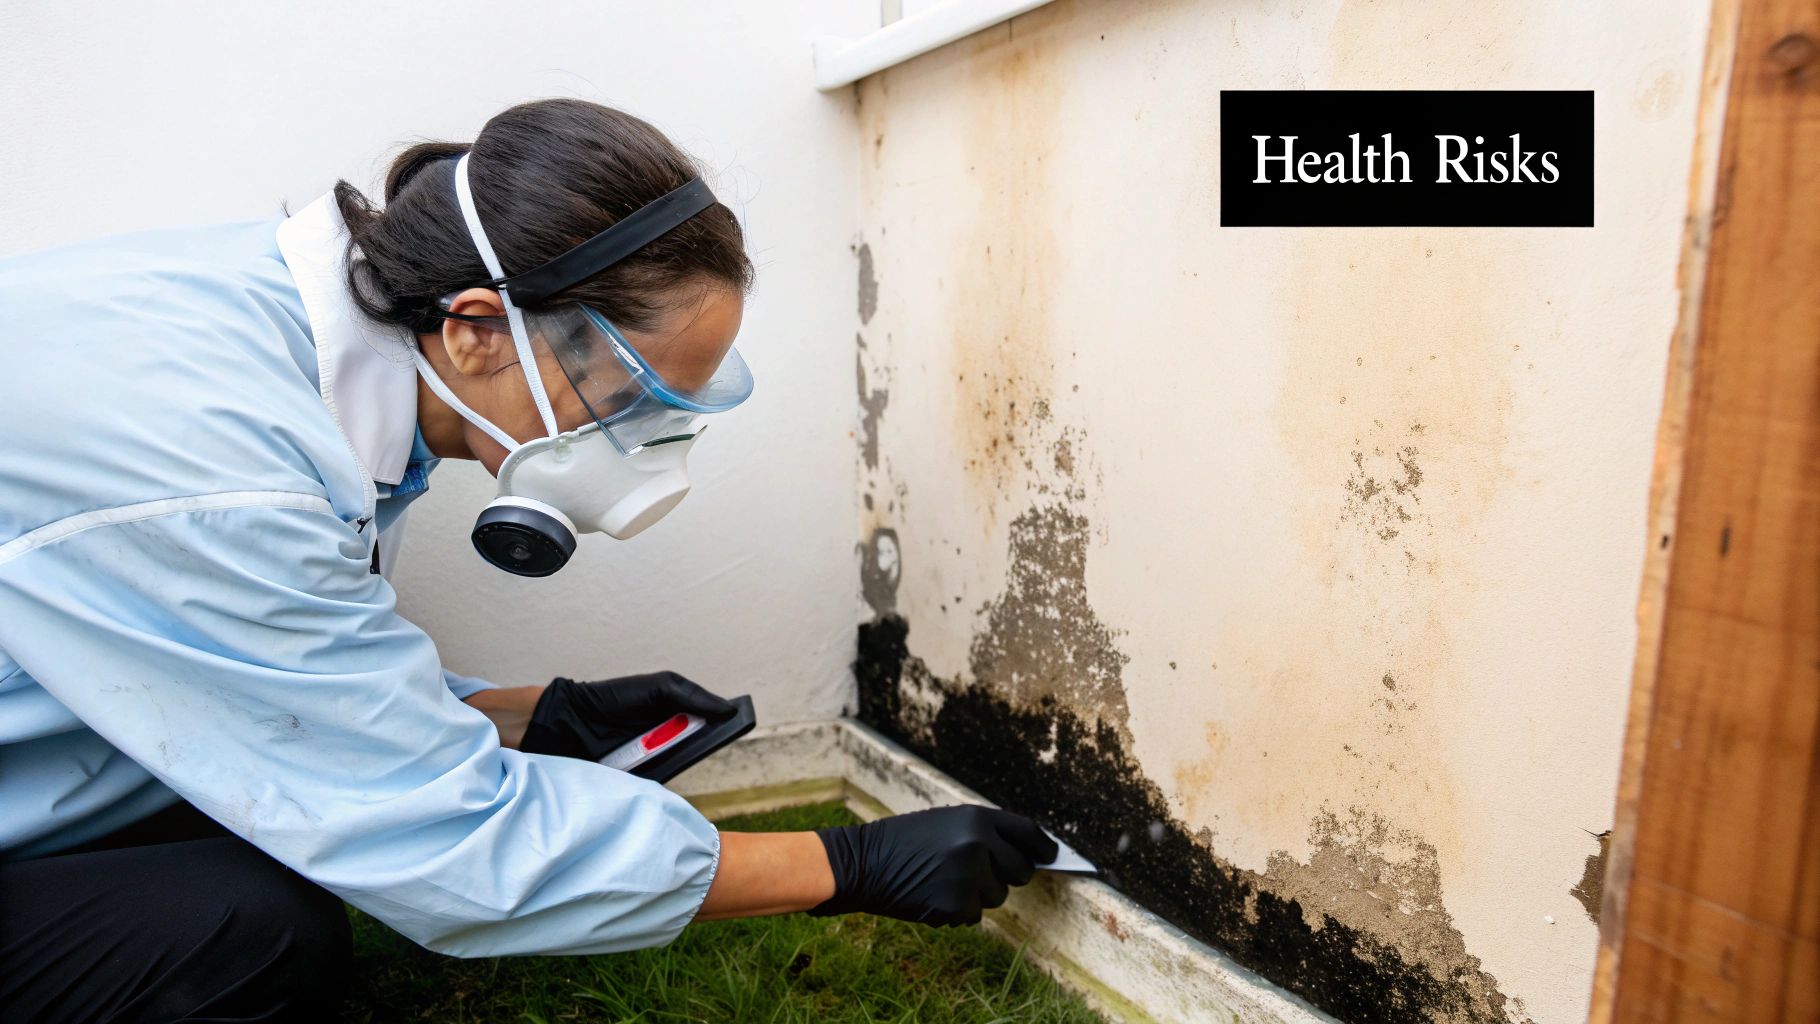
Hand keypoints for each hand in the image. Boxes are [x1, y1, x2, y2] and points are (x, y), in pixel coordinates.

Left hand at [518, 671, 734, 762]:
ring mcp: (655, 761)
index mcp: (677, 715)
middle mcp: (670, 741)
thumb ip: (695, 698)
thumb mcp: (660, 688)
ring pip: (678, 768)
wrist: (574, 722)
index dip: (722, 726)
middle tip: (693, 739)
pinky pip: (659, 786)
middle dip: (698, 745)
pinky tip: (650, 766)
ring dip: (674, 760)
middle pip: (697, 749)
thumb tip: (728, 710)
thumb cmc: (615, 699)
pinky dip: (658, 779)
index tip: (737, 725)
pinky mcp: (640, 780)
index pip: (709, 725)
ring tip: (659, 748)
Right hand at [808, 805, 1057, 925]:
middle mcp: (979, 845)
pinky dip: (956, 911)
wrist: (864, 862)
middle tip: (974, 870)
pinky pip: (973, 915)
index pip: (1030, 832)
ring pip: (997, 896)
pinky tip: (931, 895)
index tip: (1052, 856)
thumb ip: (986, 834)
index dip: (1045, 847)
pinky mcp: (956, 905)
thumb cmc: (905, 840)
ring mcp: (968, 877)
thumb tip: (1030, 853)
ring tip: (942, 879)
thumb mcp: (947, 822)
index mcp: (978, 818)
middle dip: (1006, 874)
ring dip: (977, 893)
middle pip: (1021, 870)